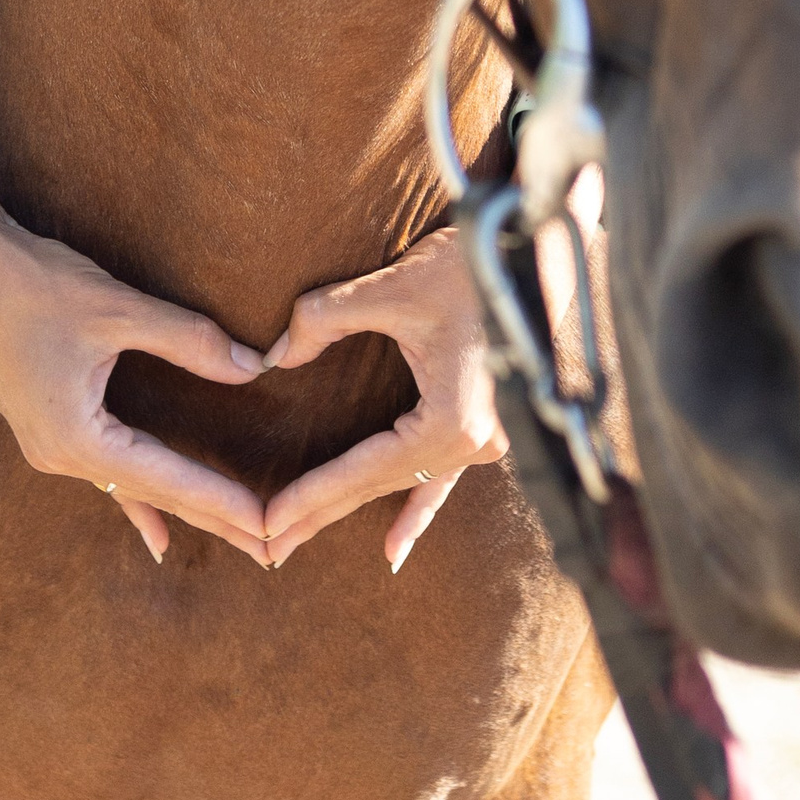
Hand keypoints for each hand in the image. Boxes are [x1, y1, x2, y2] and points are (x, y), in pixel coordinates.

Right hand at [0, 189, 271, 567]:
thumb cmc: (36, 283)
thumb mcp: (118, 309)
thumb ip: (188, 340)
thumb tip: (252, 368)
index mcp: (77, 438)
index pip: (168, 479)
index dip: (223, 502)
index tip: (270, 529)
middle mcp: (59, 455)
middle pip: (154, 495)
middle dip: (214, 521)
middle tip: (271, 554)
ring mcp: (48, 445)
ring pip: (132, 486)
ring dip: (183, 508)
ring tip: (233, 537)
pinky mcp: (45, 426)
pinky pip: (104, 473)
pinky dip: (136, 499)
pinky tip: (156, 532)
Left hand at [258, 228, 508, 573]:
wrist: (535, 248)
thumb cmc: (470, 266)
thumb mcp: (392, 287)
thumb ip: (324, 318)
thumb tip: (273, 356)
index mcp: (451, 421)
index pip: (363, 470)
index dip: (310, 496)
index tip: (265, 523)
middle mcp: (474, 443)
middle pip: (379, 486)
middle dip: (319, 515)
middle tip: (265, 548)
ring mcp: (487, 440)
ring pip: (404, 484)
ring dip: (352, 511)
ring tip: (300, 542)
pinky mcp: (487, 426)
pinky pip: (442, 481)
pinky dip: (416, 514)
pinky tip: (393, 551)